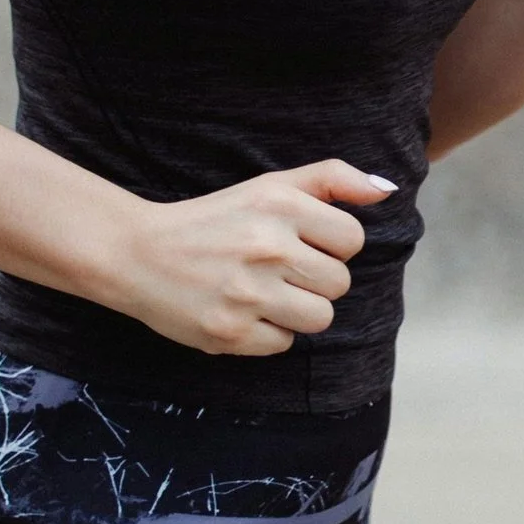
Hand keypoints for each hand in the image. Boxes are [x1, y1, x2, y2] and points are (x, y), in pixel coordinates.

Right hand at [105, 159, 394, 354]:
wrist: (138, 253)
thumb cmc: (214, 220)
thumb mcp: (270, 186)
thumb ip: (332, 179)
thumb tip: (385, 191)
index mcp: (279, 205)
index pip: (352, 239)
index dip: (332, 245)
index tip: (302, 243)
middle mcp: (266, 247)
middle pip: (339, 283)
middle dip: (316, 280)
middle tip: (278, 271)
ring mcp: (247, 293)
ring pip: (319, 318)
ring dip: (298, 310)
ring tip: (265, 293)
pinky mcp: (229, 333)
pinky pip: (283, 344)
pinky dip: (267, 333)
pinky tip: (242, 311)